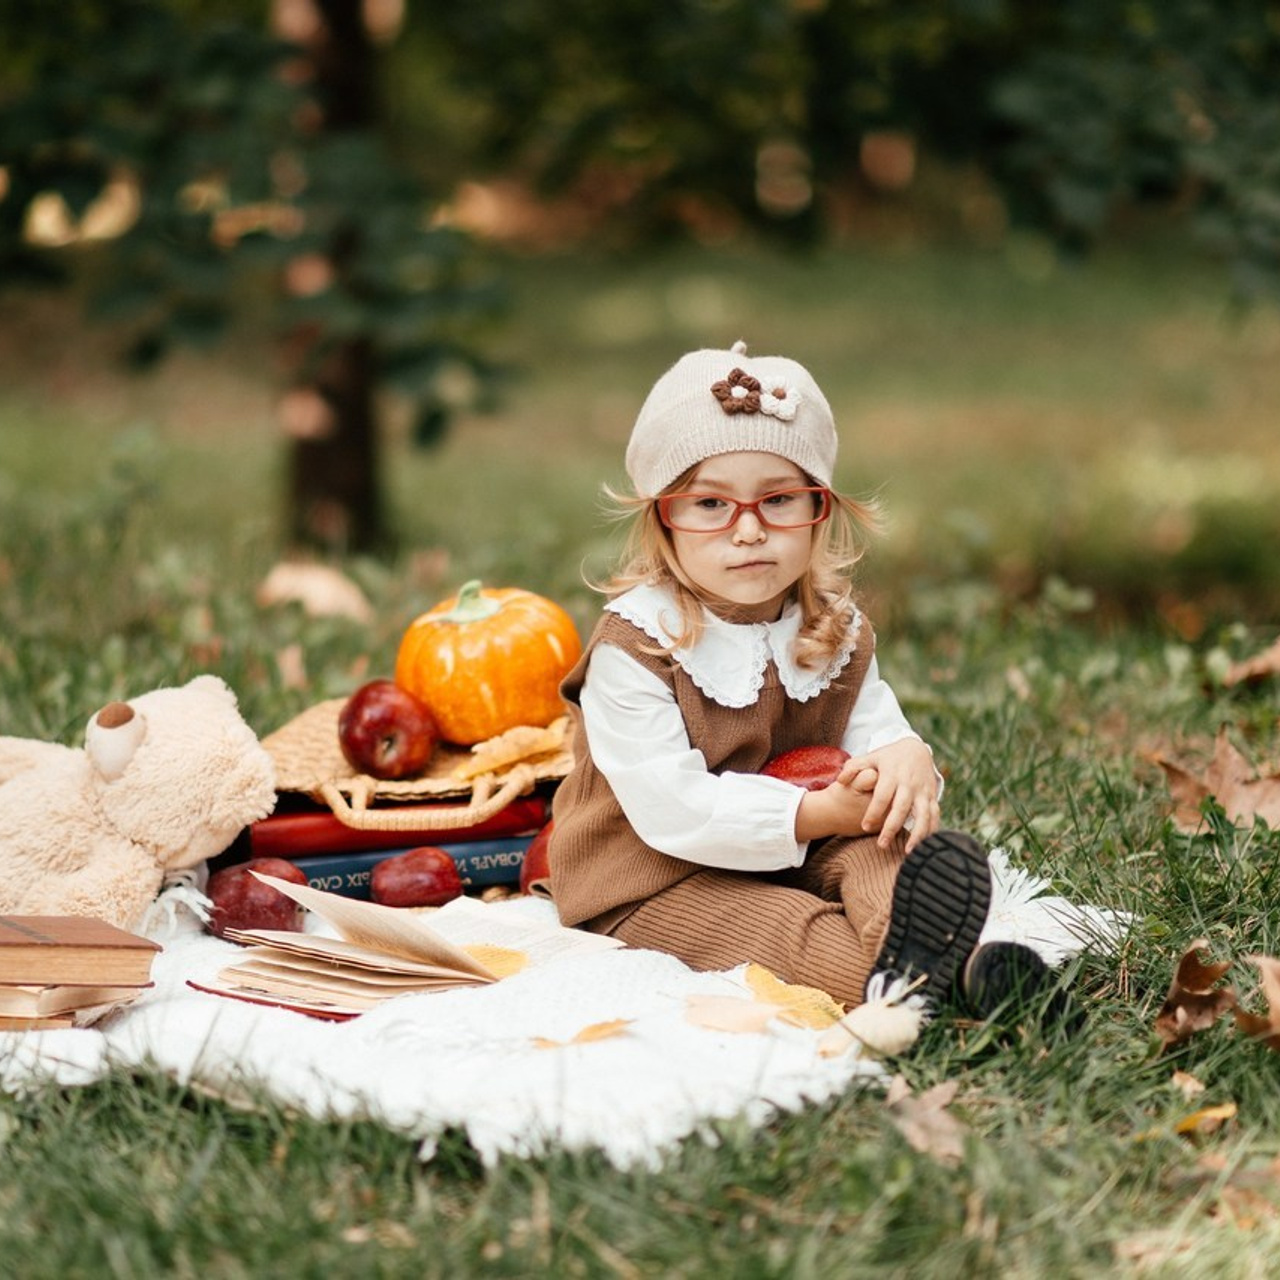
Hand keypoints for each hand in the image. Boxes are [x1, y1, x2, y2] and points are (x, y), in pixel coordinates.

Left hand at [840, 738, 939, 852]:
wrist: (916, 749)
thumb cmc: (888, 757)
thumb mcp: (871, 757)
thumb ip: (853, 767)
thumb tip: (839, 781)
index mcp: (892, 775)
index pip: (882, 796)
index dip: (874, 812)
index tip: (865, 827)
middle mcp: (909, 784)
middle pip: (901, 808)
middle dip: (892, 827)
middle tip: (881, 844)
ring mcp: (923, 791)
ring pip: (923, 815)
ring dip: (917, 834)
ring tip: (908, 852)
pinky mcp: (932, 796)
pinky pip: (935, 815)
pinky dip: (932, 831)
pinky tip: (924, 846)